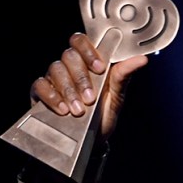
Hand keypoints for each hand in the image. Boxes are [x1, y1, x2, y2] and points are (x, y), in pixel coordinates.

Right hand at [29, 32, 148, 143]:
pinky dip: (52, 96)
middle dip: (81, 78)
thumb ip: (124, 76)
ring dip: (69, 90)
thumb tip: (141, 59)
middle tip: (91, 98)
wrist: (92, 140)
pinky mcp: (41, 92)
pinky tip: (63, 109)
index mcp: (89, 63)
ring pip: (56, 69)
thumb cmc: (104, 115)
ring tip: (79, 109)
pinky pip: (40, 85)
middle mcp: (70, 67)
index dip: (89, 51)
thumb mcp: (117, 97)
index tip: (100, 68)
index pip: (82, 42)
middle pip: (69, 55)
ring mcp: (54, 79)